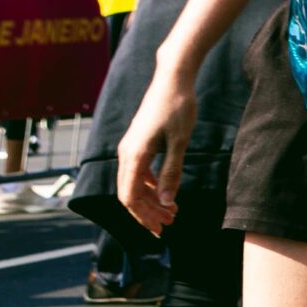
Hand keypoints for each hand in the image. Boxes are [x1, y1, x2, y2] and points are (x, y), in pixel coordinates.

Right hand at [118, 66, 198, 234]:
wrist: (173, 78)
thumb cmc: (178, 106)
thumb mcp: (180, 141)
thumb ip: (171, 171)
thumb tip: (165, 201)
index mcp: (133, 155)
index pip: (130, 197)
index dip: (143, 216)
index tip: (160, 228)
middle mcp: (126, 153)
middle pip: (129, 194)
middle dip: (147, 212)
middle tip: (168, 225)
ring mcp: (130, 147)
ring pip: (133, 183)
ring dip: (150, 200)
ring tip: (171, 212)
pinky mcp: (138, 142)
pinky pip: (138, 171)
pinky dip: (149, 185)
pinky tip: (164, 192)